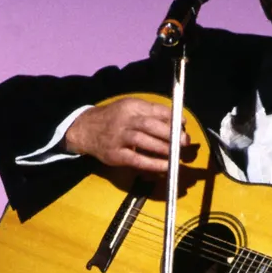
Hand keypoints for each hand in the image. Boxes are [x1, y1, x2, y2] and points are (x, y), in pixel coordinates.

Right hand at [63, 98, 192, 174]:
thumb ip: (150, 113)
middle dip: (171, 134)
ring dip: (163, 148)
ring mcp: (119, 137)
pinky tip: (165, 166)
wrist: (86, 129)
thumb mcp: (129, 109)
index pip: (155, 110)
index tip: (184, 123)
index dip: (172, 117)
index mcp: (131, 106)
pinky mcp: (116, 154)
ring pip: (144, 141)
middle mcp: (124, 119)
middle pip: (151, 125)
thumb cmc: (114, 119)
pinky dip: (153, 163)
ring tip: (177, 154)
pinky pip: (137, 159)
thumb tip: (176, 122)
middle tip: (185, 141)